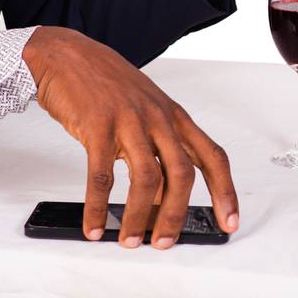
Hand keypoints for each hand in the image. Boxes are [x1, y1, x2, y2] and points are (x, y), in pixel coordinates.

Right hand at [22, 27, 237, 247]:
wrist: (68, 55)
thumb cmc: (107, 86)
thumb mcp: (143, 113)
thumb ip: (157, 151)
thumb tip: (164, 201)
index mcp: (174, 116)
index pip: (212, 156)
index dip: (225, 192)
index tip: (229, 223)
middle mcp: (158, 118)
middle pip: (182, 174)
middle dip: (177, 214)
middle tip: (164, 242)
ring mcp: (129, 120)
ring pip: (145, 178)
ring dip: (139, 216)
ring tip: (129, 240)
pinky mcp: (97, 126)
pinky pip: (102, 175)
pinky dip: (99, 207)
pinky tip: (95, 225)